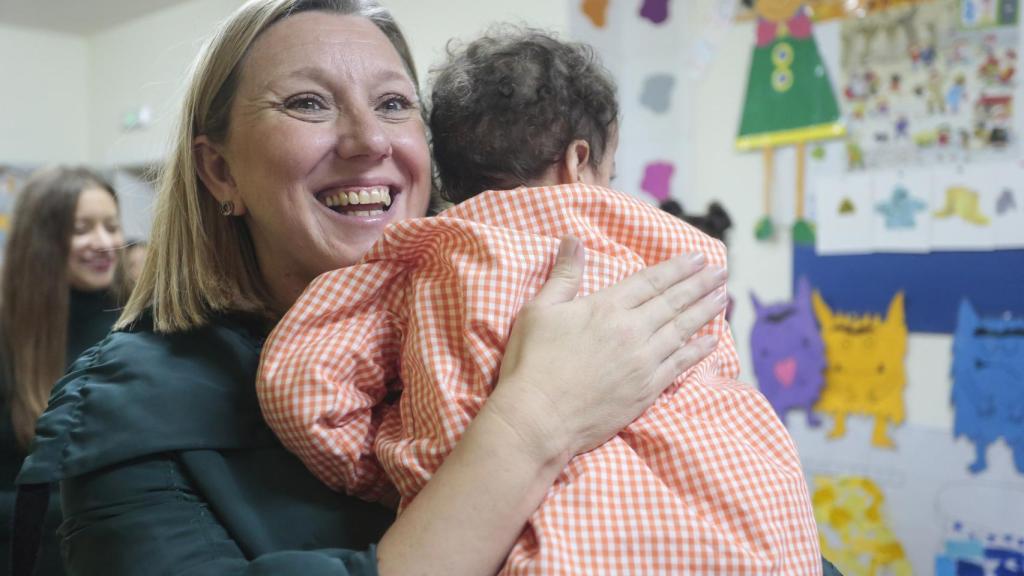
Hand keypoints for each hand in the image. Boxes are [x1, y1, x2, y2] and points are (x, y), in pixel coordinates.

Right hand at [489, 236, 727, 462]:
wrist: (538, 418)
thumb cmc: (532, 363)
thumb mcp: (538, 310)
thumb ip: (563, 275)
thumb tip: (573, 240)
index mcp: (607, 307)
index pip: (651, 280)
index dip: (677, 268)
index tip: (698, 257)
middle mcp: (632, 330)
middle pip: (674, 302)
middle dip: (700, 284)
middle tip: (722, 272)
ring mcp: (644, 362)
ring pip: (683, 330)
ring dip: (705, 312)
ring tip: (723, 297)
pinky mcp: (647, 390)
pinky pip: (681, 365)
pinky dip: (699, 351)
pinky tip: (712, 341)